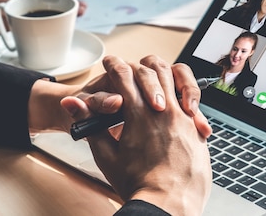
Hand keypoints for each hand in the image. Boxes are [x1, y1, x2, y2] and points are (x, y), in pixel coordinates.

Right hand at [61, 55, 211, 214]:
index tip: (109, 63)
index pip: (123, 74)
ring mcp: (183, 116)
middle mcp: (163, 109)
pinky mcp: (196, 127)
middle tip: (132, 71)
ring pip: (176, 78)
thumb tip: (70, 104)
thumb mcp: (105, 155)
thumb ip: (91, 123)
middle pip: (153, 69)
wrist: (169, 204)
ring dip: (163, 75)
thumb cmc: (138, 184)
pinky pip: (192, 99)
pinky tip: (178, 100)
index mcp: (138, 113)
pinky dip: (184, 93)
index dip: (113, 65)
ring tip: (155, 81)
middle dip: (139, 66)